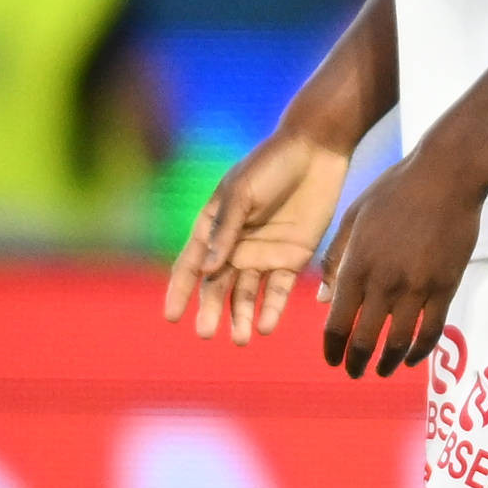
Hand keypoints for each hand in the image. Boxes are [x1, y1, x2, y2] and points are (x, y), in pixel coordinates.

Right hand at [169, 121, 350, 338]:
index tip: (171, 317)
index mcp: (214, 227)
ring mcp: (263, 254)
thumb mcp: (241, 193)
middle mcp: (235, 246)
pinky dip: (272, 309)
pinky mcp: (292, 258)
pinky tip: (266, 325)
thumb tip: (207, 271)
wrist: (316, 149)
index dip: (179, 290)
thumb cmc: (270, 165)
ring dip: (242, 316)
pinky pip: (279, 289)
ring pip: (247, 294)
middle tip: (205, 333)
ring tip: (241, 338)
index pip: (190, 264)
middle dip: (211, 310)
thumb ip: (226, 231)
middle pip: (218, 286)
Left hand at [313, 140, 485, 377]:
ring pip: (399, 341)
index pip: (337, 321)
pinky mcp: (445, 287)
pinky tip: (413, 357)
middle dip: (356, 362)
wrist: (445, 176)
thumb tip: (322, 300)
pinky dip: (420, 350)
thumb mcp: (353, 218)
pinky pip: (431, 330)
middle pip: (366, 339)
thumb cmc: (394, 190)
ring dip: (388, 363)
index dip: (332, 348)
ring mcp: (416, 287)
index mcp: (356, 266)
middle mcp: (383, 283)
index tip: (332, 360)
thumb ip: (335, 260)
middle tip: (354, 372)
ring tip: (383, 370)